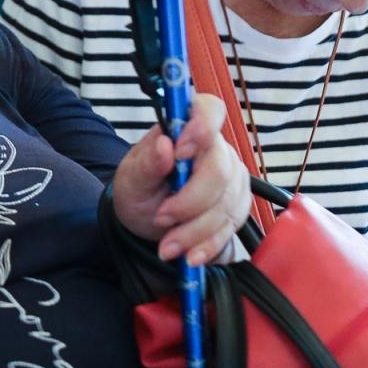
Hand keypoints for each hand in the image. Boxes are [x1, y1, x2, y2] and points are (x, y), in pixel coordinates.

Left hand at [111, 93, 249, 266]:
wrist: (148, 222)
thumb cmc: (139, 190)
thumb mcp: (130, 178)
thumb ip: (146, 163)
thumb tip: (165, 145)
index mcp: (185, 130)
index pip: (209, 109)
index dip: (201, 127)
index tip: (180, 153)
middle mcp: (215, 150)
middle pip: (220, 171)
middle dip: (190, 202)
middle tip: (161, 219)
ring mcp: (231, 178)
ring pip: (228, 204)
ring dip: (195, 231)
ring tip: (167, 247)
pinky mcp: (237, 206)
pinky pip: (231, 227)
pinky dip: (208, 245)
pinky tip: (190, 257)